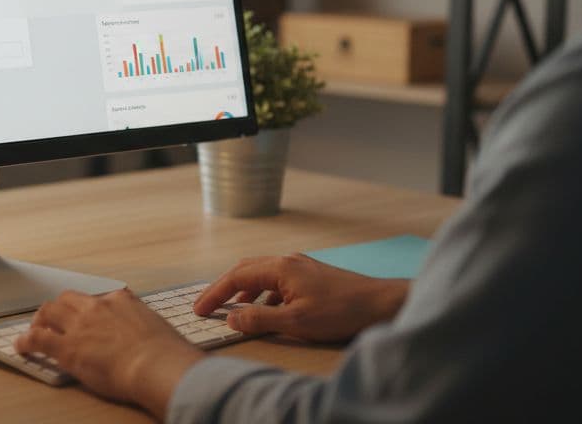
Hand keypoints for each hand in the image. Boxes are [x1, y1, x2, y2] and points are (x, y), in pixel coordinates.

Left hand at [15, 289, 202, 417]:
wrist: (155, 364)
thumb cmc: (164, 353)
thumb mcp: (157, 328)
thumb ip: (144, 326)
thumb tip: (146, 335)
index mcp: (121, 301)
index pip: (99, 298)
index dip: (89, 308)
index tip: (88, 316)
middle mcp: (97, 307)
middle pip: (68, 298)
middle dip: (58, 308)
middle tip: (53, 319)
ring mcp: (80, 325)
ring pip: (49, 311)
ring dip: (40, 319)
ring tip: (34, 329)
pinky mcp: (67, 347)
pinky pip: (38, 338)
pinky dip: (26, 341)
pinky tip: (21, 346)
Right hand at [194, 254, 408, 342]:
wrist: (382, 304)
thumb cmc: (341, 312)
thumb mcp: (296, 322)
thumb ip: (259, 319)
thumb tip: (230, 317)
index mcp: (281, 267)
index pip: (236, 276)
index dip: (215, 293)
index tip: (199, 309)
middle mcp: (289, 260)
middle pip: (246, 269)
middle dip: (225, 288)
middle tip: (207, 306)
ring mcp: (302, 266)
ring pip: (263, 274)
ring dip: (244, 290)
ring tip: (233, 309)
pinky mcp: (313, 275)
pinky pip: (278, 280)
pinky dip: (264, 293)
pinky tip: (268, 310)